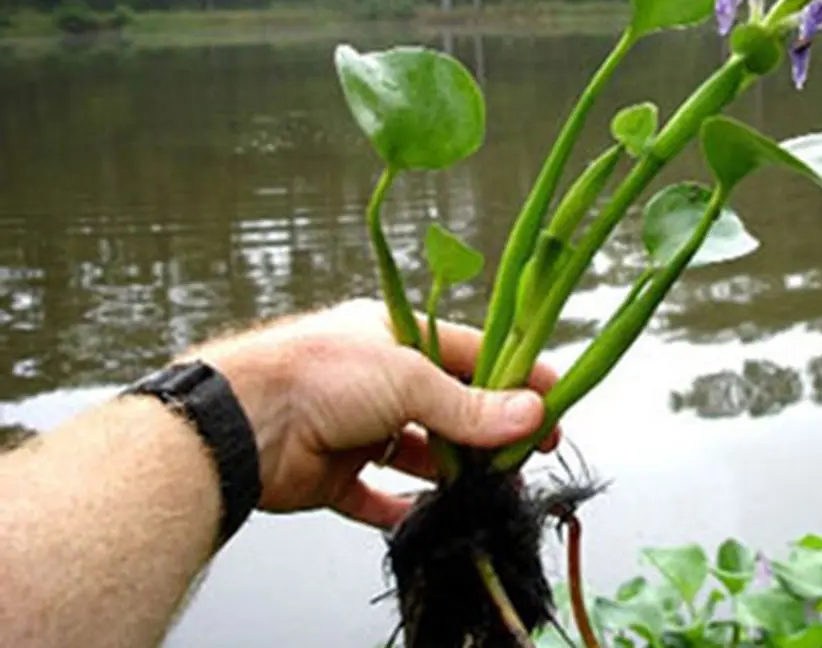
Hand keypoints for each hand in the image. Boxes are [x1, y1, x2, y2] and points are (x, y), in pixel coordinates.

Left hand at [191, 298, 557, 529]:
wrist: (240, 424)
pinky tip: (428, 514)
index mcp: (395, 335)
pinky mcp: (333, 472)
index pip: (471, 353)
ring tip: (489, 489)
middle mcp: (377, 378)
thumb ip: (469, 405)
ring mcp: (355, 426)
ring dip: (454, 471)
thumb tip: (529, 415)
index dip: (514, 377)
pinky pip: (377, 495)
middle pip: (449, 406)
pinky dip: (402, 507)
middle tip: (528, 455)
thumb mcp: (407, 378)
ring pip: (420, 453)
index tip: (552, 402)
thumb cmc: (318, 375)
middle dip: (488, 432)